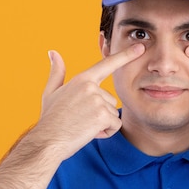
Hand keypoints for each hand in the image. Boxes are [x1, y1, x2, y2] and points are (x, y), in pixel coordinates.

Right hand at [35, 43, 144, 160]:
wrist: (47, 141)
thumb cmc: (50, 119)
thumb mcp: (51, 92)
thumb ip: (57, 72)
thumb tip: (53, 53)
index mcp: (82, 79)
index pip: (107, 64)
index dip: (126, 55)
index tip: (140, 47)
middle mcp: (91, 86)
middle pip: (111, 101)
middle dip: (100, 114)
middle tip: (80, 120)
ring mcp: (97, 100)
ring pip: (114, 114)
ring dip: (103, 124)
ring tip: (83, 126)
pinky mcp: (102, 115)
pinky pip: (115, 125)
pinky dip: (106, 133)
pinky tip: (89, 133)